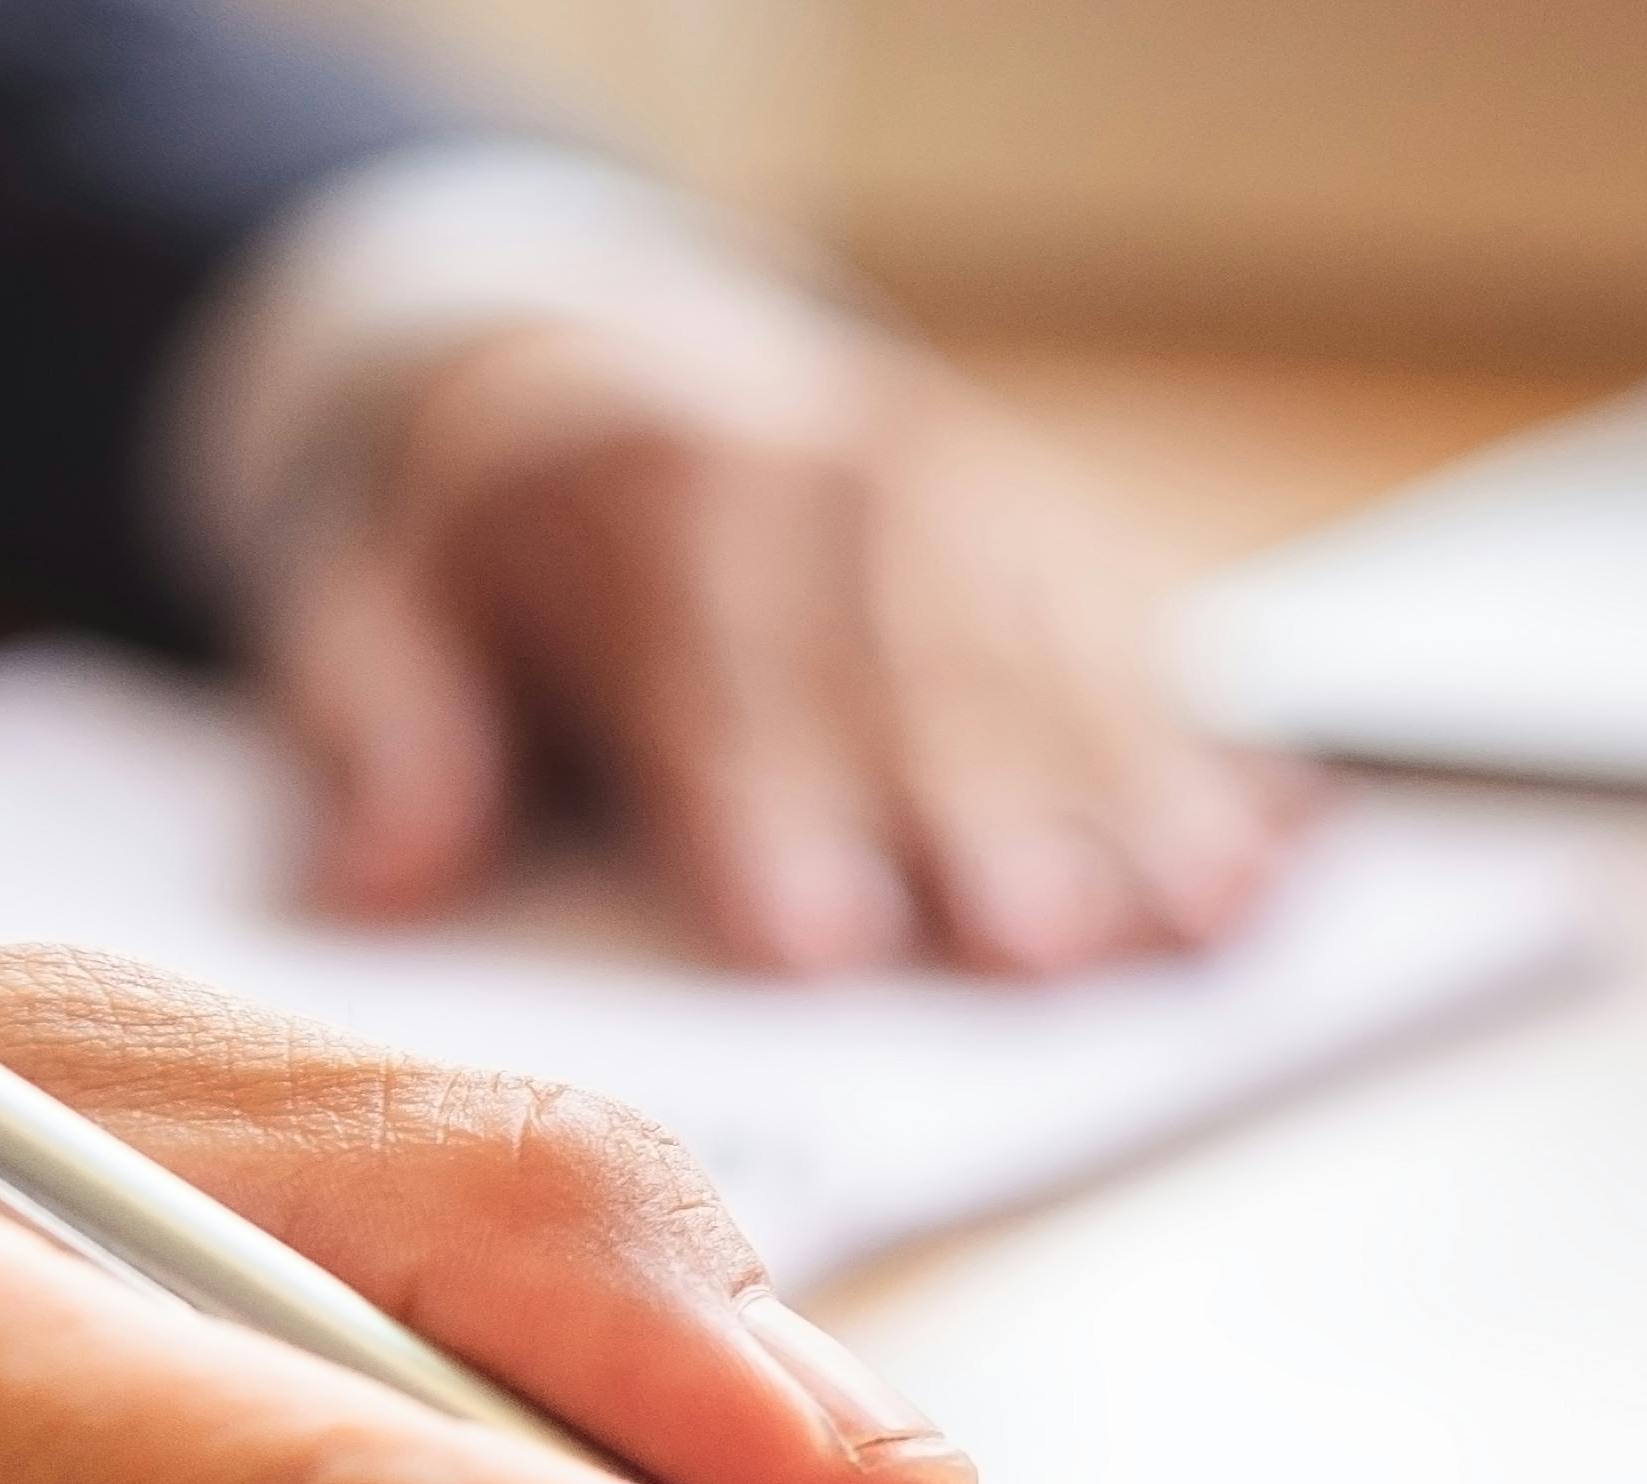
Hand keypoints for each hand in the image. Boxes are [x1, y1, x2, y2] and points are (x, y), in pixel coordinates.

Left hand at [263, 312, 1314, 978]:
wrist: (609, 367)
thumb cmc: (500, 543)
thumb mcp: (375, 599)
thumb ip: (382, 730)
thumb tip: (378, 879)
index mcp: (657, 495)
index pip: (718, 676)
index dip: (769, 812)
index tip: (813, 943)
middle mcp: (836, 477)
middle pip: (918, 677)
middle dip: (986, 817)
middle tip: (1036, 954)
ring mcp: (971, 498)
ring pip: (1056, 666)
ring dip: (1131, 805)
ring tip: (1189, 925)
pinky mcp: (1061, 536)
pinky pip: (1148, 651)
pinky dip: (1211, 757)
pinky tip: (1272, 850)